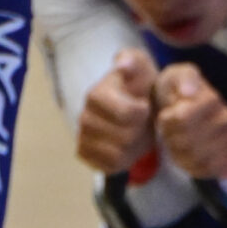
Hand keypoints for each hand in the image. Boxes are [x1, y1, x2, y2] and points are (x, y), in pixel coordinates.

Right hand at [76, 48, 157, 174]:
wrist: (134, 106)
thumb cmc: (139, 87)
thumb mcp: (142, 68)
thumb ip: (134, 61)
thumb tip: (123, 65)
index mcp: (96, 94)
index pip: (126, 114)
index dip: (141, 114)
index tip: (145, 106)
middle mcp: (84, 116)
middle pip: (124, 138)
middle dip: (140, 131)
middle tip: (141, 122)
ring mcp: (82, 136)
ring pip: (118, 154)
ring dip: (134, 146)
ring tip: (135, 132)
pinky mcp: (84, 153)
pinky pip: (109, 166)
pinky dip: (123, 159)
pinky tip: (126, 145)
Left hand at [153, 62, 226, 178]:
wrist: (192, 113)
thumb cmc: (177, 92)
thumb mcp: (175, 76)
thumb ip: (183, 78)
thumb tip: (188, 92)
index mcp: (212, 98)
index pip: (182, 119)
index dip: (167, 121)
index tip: (165, 116)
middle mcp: (226, 118)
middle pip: (187, 141)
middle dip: (170, 137)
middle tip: (168, 131)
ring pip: (195, 157)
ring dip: (178, 152)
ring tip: (176, 141)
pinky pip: (203, 170)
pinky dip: (188, 165)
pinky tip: (185, 154)